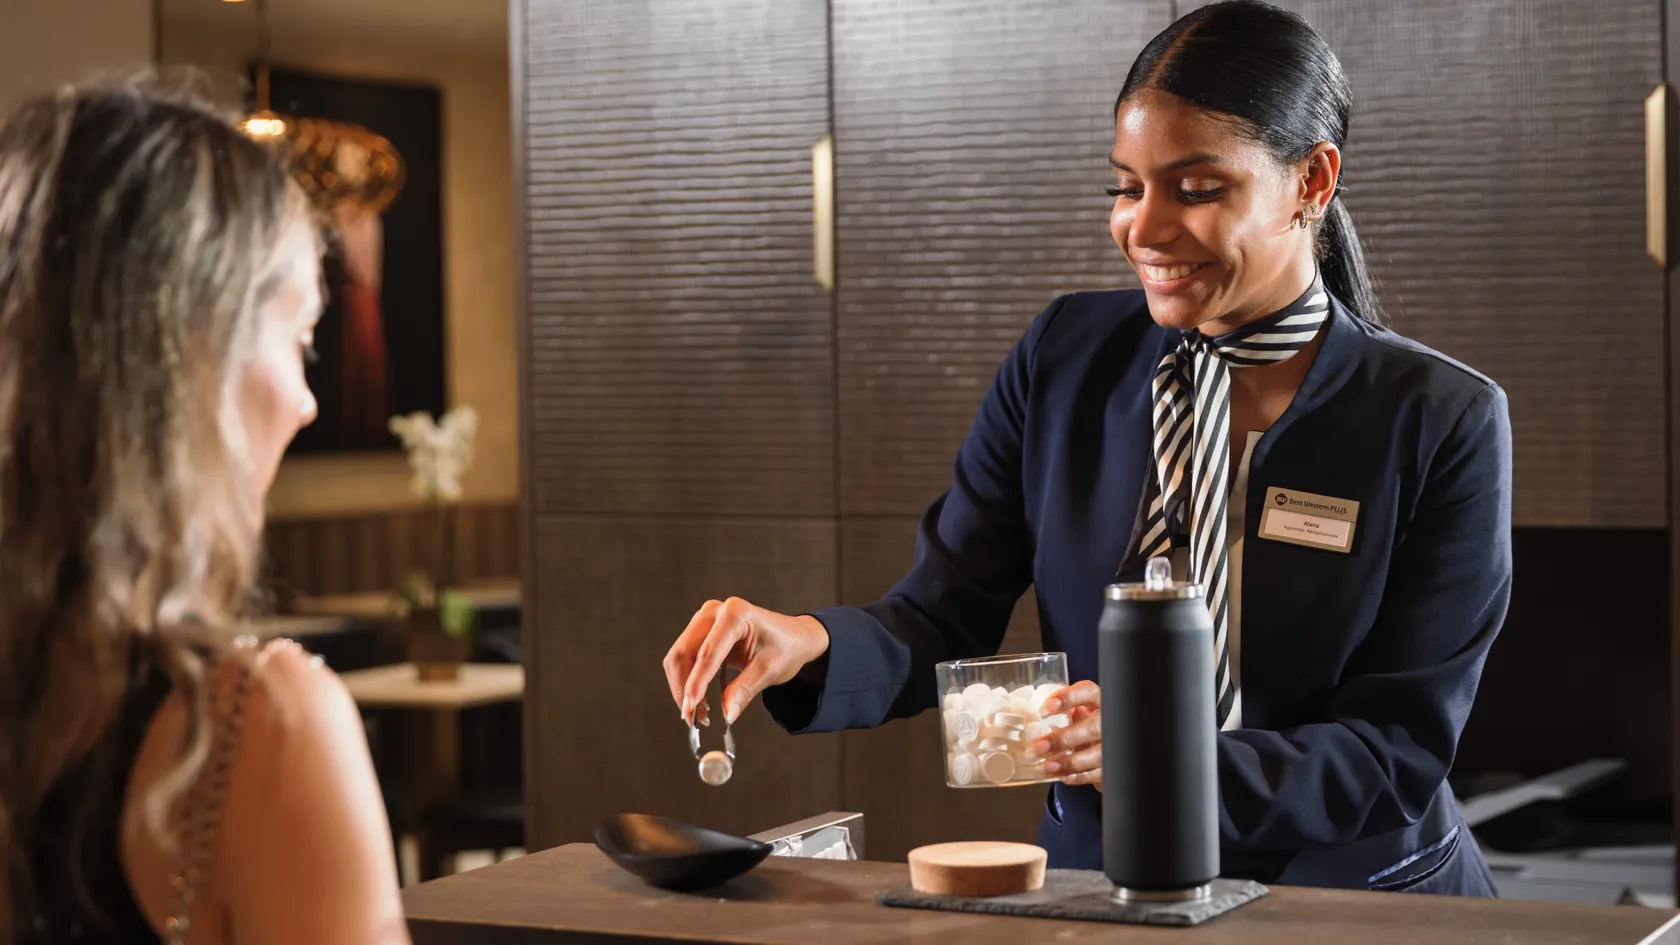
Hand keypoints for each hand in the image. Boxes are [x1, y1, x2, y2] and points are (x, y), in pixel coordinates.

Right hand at [662, 598, 829, 725]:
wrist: (793, 638)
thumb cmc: (786, 648)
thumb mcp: (770, 670)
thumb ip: (745, 691)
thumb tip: (726, 714)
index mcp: (735, 613)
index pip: (708, 653)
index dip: (696, 683)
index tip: (690, 709)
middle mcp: (714, 611)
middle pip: (684, 653)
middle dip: (684, 688)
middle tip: (692, 719)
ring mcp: (704, 620)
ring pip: (679, 658)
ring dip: (683, 688)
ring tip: (697, 715)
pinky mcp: (700, 632)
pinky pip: (684, 659)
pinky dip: (687, 683)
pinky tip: (699, 702)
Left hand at [1030, 680, 1102, 789]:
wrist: (1109, 744)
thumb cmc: (1087, 722)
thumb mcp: (1077, 710)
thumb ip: (1060, 709)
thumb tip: (1023, 711)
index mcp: (1098, 701)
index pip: (1088, 692)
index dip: (1068, 698)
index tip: (1045, 709)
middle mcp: (1109, 722)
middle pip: (1092, 728)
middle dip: (1063, 739)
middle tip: (1037, 747)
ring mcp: (1114, 746)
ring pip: (1096, 755)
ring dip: (1068, 763)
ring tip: (1046, 767)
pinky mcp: (1112, 766)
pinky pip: (1096, 774)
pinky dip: (1077, 777)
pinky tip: (1061, 776)